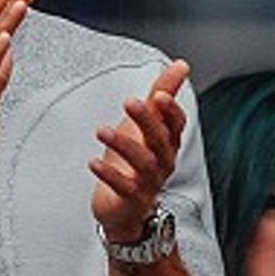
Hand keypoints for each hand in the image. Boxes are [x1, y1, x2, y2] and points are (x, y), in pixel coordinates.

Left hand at [90, 60, 189, 241]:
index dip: (170, 111)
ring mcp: (148, 183)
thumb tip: (181, 65)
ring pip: (143, 164)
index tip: (159, 94)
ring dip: (123, 145)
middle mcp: (162, 162)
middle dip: (147, 121)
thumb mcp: (148, 124)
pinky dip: (109, 175)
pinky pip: (124, 188)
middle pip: (160, 140)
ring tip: (102, 130)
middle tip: (130, 101)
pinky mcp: (131, 200)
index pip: (176, 125)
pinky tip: (93, 162)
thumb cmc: (136, 162)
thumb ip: (163, 93)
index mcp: (168, 143)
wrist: (126, 210)